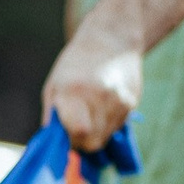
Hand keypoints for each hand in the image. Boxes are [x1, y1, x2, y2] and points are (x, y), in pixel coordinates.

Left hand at [43, 36, 143, 159]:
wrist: (112, 38)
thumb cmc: (75, 63)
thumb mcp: (55, 86)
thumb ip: (52, 116)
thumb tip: (52, 145)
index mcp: (75, 91)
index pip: (79, 132)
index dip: (71, 141)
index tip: (66, 135)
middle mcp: (100, 96)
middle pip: (93, 142)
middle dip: (82, 142)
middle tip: (75, 128)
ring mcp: (119, 100)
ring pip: (106, 137)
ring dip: (95, 133)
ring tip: (90, 111)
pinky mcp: (132, 103)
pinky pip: (116, 127)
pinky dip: (107, 123)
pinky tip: (103, 105)